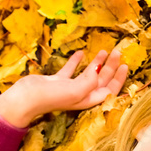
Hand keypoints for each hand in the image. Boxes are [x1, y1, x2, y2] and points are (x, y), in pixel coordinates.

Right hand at [0, 49, 128, 127]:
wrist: (25, 98)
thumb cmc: (52, 97)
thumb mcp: (76, 90)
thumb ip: (90, 80)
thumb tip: (99, 68)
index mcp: (89, 99)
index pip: (110, 89)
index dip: (119, 79)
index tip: (124, 65)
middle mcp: (81, 94)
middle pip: (101, 80)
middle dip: (111, 67)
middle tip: (117, 52)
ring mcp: (69, 88)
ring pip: (88, 74)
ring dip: (97, 63)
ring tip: (104, 51)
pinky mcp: (57, 81)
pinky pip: (71, 70)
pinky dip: (77, 61)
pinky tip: (81, 53)